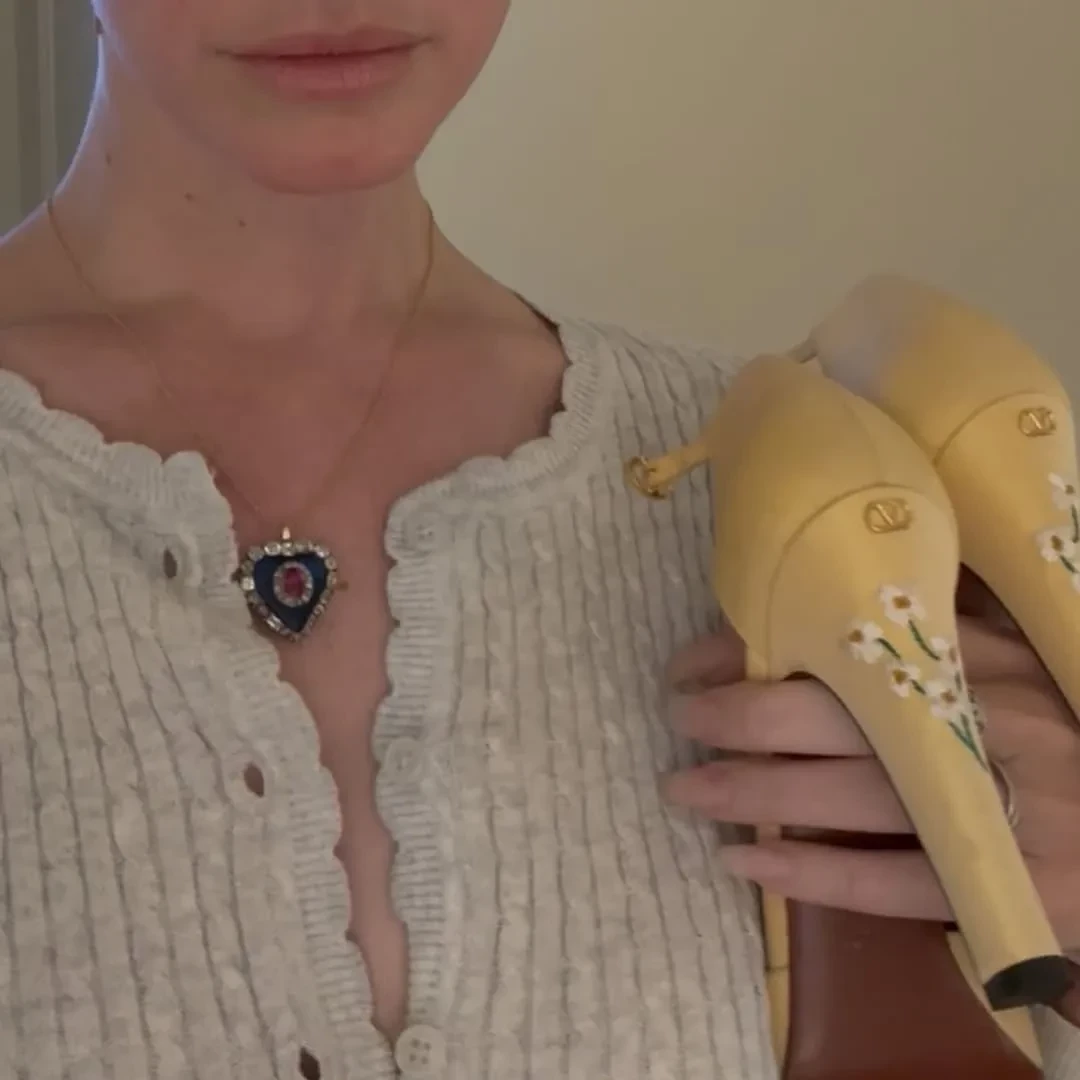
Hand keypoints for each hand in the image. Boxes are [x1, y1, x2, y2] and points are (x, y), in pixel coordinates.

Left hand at [661, 575, 1079, 1018]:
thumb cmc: (1062, 731)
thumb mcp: (1010, 662)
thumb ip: (933, 636)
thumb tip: (815, 612)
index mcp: (976, 660)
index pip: (840, 642)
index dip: (756, 650)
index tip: (696, 662)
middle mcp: (972, 723)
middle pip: (825, 716)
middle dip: (734, 716)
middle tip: (679, 719)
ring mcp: (985, 806)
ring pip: (838, 796)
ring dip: (746, 792)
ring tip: (683, 790)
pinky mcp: (998, 884)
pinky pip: (884, 880)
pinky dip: (808, 873)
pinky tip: (745, 864)